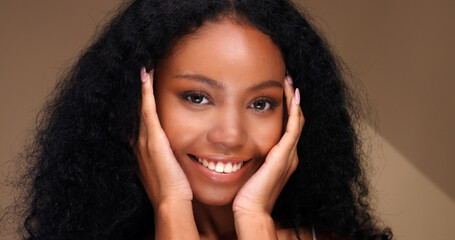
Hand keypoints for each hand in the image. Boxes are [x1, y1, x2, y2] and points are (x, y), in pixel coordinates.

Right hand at [135, 67, 192, 207]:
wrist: (171, 202)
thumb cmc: (173, 188)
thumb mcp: (167, 168)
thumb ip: (168, 156)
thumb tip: (175, 151)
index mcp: (141, 148)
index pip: (138, 118)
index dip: (139, 101)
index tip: (141, 84)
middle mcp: (138, 142)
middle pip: (136, 109)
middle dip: (137, 90)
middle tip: (139, 68)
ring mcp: (144, 140)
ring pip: (140, 105)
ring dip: (141, 86)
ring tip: (143, 66)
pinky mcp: (153, 140)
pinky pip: (147, 110)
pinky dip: (145, 91)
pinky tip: (146, 74)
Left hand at [233, 74, 303, 217]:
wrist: (250, 209)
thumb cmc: (246, 194)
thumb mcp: (248, 170)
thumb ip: (247, 158)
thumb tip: (231, 147)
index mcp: (282, 157)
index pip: (288, 127)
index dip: (286, 108)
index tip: (279, 91)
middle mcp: (289, 154)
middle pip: (296, 120)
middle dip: (292, 99)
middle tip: (288, 80)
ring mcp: (289, 154)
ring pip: (297, 120)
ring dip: (294, 100)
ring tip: (289, 82)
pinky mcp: (284, 154)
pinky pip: (293, 127)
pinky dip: (294, 110)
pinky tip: (292, 95)